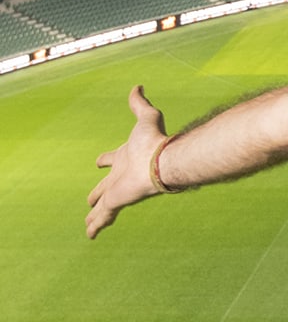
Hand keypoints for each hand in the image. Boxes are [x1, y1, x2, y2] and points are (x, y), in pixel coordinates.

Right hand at [87, 85, 168, 238]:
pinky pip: (102, 217)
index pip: (112, 160)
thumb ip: (140, 103)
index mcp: (125, 158)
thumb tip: (138, 85)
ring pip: (102, 206)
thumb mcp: (146, 117)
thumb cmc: (155, 140)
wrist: (162, 161)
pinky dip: (96, 226)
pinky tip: (91, 235)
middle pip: (105, 186)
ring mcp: (118, 191)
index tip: (98, 161)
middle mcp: (121, 176)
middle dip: (98, 192)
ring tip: (89, 222)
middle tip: (91, 199)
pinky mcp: (116, 203)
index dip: (105, 160)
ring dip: (96, 214)